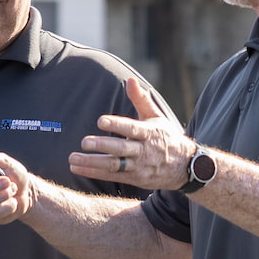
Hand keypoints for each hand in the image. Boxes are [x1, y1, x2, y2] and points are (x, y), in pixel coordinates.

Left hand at [71, 76, 197, 191]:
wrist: (185, 167)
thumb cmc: (166, 137)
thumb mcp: (156, 117)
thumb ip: (141, 99)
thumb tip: (130, 80)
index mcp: (149, 133)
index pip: (131, 128)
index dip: (116, 125)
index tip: (100, 121)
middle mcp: (144, 151)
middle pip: (121, 149)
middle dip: (102, 146)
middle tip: (84, 142)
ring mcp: (139, 167)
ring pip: (114, 165)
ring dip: (92, 163)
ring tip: (73, 158)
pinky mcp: (134, 179)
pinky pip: (112, 176)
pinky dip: (94, 172)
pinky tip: (78, 168)